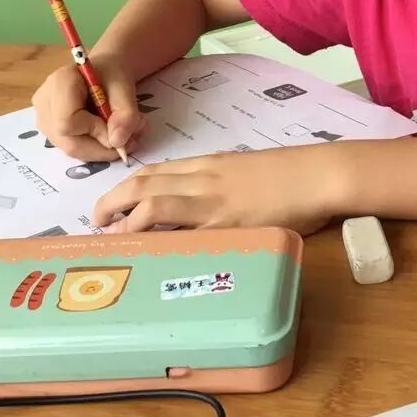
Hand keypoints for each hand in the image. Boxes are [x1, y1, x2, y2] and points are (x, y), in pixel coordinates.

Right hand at [32, 51, 144, 160]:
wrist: (104, 71)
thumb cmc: (112, 74)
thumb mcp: (125, 88)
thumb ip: (125, 114)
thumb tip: (117, 142)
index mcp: (59, 83)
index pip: (68, 123)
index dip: (96, 132)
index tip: (119, 126)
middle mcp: (44, 103)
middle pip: (68, 142)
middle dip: (102, 148)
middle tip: (129, 142)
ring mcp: (43, 118)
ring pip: (71, 149)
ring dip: (101, 149)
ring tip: (123, 135)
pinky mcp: (50, 130)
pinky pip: (72, 148)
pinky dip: (94, 148)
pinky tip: (107, 135)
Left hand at [91, 144, 346, 235]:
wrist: (319, 174)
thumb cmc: (294, 174)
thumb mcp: (249, 170)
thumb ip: (223, 183)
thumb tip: (208, 203)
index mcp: (210, 165)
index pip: (157, 171)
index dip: (127, 186)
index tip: (112, 201)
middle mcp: (204, 179)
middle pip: (144, 182)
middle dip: (113, 199)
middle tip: (97, 220)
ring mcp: (213, 202)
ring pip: (153, 200)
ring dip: (124, 217)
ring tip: (109, 235)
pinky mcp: (227, 225)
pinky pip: (182, 231)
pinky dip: (159, 239)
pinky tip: (147, 252)